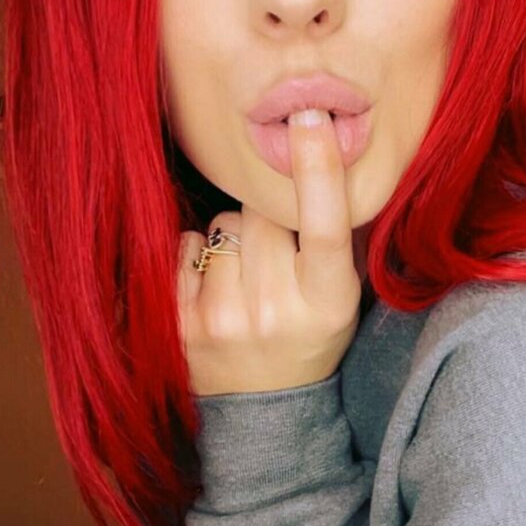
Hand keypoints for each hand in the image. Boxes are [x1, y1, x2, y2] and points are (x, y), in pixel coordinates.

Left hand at [176, 109, 361, 396]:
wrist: (267, 407)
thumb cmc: (310, 337)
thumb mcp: (342, 299)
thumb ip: (336, 241)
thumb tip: (324, 155)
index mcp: (327, 301)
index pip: (326, 225)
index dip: (318, 168)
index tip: (309, 117)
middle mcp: (276, 310)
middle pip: (260, 213)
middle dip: (267, 218)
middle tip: (277, 255)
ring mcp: (225, 319)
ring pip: (221, 227)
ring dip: (232, 239)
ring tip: (246, 279)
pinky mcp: (183, 325)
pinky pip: (185, 249)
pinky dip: (198, 257)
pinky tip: (216, 288)